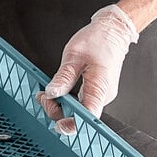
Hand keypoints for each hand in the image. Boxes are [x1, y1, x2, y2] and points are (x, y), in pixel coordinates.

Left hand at [36, 4, 138, 133]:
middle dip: (57, 109)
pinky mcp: (95, 92)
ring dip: (58, 105)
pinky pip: (78, 103)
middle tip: (43, 97)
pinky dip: (65, 100)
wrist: (113, 31)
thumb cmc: (99, 40)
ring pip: (77, 110)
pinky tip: (55, 92)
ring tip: (46, 93)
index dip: (73, 124)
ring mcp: (99, 95)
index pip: (89, 115)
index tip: (58, 125)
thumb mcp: (74, 56)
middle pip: (78, 115)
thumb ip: (63, 77)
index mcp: (100, 87)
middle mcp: (102, 95)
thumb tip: (52, 93)